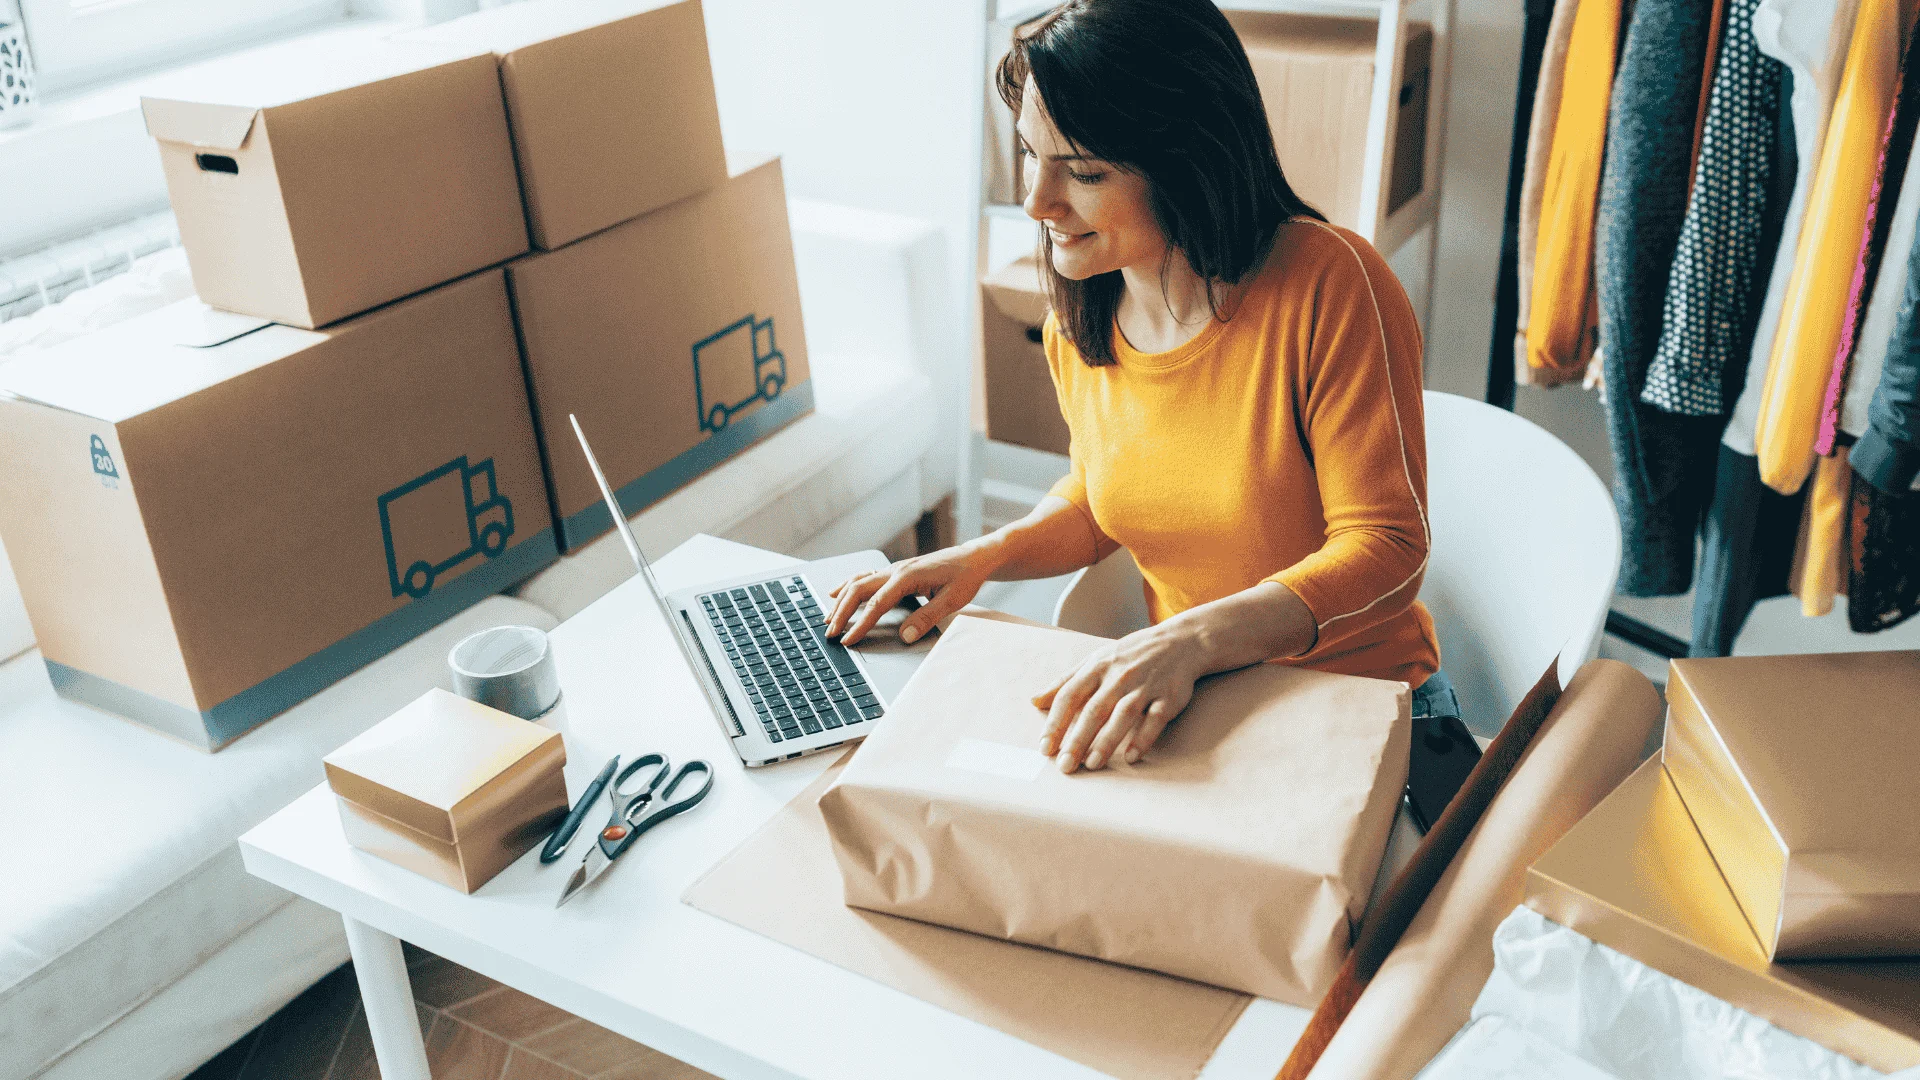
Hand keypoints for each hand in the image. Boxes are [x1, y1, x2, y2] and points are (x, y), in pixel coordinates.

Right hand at [825, 544, 998, 645]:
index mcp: (907, 577)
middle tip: (830, 633)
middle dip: (841, 612)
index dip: (861, 624)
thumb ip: (927, 617)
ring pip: (858, 582)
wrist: (973, 558)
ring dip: (841, 600)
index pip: (877, 604)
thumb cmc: (965, 576)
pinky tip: (837, 593)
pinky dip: (848, 586)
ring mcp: (894, 569)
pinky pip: (865, 577)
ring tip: (827, 619)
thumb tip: (905, 636)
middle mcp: (896, 570)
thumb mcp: (952, 600)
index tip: (848, 640)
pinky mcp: (895, 572)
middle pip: (859, 590)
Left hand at [1033, 623, 1205, 772]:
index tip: (1045, 747)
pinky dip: (1143, 738)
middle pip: (1094, 710)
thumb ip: (1065, 681)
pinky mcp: (1169, 697)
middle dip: (1077, 739)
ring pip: (1123, 715)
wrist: (1180, 641)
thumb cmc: (1130, 655)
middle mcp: (1119, 676)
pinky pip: (1154, 719)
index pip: (1070, 695)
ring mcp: (1145, 686)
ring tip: (1092, 764)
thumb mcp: (1095, 660)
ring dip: (1107, 740)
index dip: (1055, 722)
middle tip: (1064, 765)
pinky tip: (1131, 756)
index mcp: (1097, 667)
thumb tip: (1035, 701)